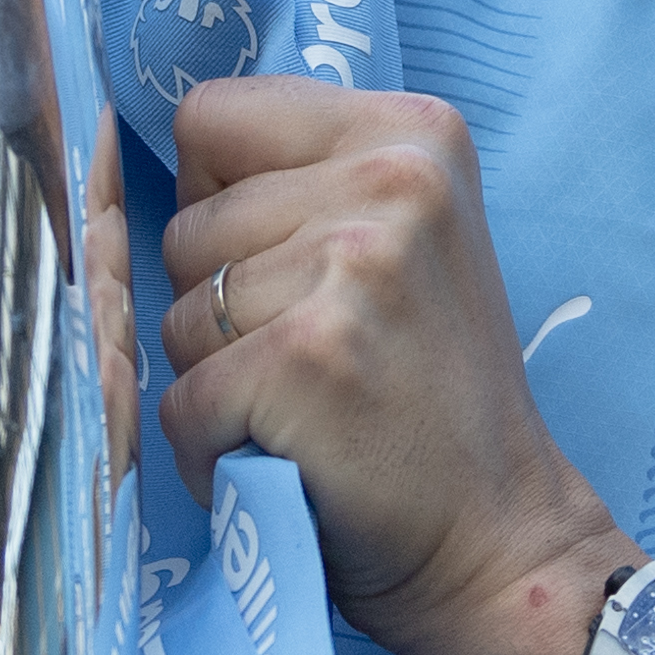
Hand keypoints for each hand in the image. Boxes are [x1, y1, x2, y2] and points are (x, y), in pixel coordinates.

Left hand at [155, 77, 628, 654]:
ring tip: (309, 409)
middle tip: (319, 358)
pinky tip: (290, 458)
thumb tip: (155, 164)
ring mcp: (350, 266)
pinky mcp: (305, 358)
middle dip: (219, 305)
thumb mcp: (408, 241)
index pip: (209, 116)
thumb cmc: (431, 397)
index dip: (218, 200)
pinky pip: (181, 398)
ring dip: (217, 378)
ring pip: (175, 314)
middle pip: (185, 224)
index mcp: (412, 133)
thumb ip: (309, 180)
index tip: (288, 262)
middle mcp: (391, 180)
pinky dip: (213, 448)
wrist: (500, 539)